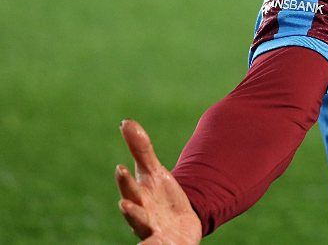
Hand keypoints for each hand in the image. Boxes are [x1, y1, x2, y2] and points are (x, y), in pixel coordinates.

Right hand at [115, 120, 201, 243]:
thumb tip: (126, 121)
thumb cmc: (160, 196)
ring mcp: (155, 234)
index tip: (121, 168)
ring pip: (148, 238)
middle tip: (126, 204)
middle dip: (131, 210)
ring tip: (149, 239)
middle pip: (135, 214)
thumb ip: (141, 150)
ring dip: (148, 238)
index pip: (129, 188)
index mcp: (138, 199)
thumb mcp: (155, 172)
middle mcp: (142, 219)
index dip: (125, 180)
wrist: (178, 223)